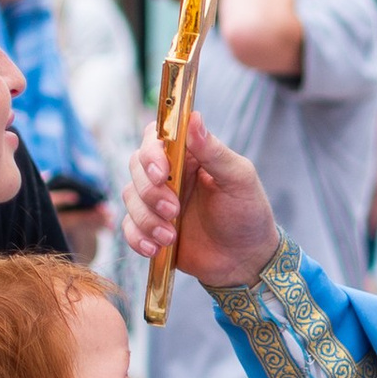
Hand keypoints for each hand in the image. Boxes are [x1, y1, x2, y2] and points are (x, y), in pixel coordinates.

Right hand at [121, 119, 282, 290]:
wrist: (245, 259)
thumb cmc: (248, 213)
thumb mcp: (238, 179)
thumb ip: (214, 151)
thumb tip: (194, 118)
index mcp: (190, 156)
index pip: (156, 138)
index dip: (151, 153)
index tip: (162, 174)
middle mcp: (170, 174)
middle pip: (136, 167)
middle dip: (150, 192)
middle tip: (173, 210)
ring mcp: (157, 201)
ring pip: (130, 197)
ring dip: (146, 219)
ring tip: (170, 237)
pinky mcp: (151, 227)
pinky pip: (129, 227)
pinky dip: (138, 238)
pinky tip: (156, 248)